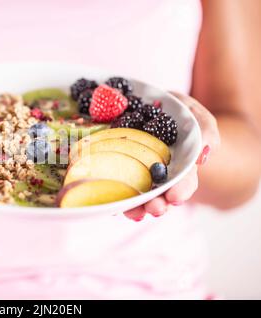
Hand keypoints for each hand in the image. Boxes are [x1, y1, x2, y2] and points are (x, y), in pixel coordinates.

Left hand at [124, 92, 219, 220]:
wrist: (148, 105)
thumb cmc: (176, 111)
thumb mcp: (194, 114)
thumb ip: (205, 130)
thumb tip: (204, 155)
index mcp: (180, 165)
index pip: (184, 182)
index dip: (182, 191)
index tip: (175, 197)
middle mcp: (158, 174)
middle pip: (160, 195)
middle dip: (158, 205)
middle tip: (156, 208)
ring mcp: (137, 173)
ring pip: (138, 196)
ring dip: (137, 207)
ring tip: (135, 212)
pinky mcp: (117, 169)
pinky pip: (115, 186)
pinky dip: (115, 198)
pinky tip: (113, 205)